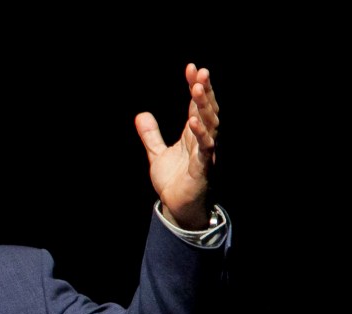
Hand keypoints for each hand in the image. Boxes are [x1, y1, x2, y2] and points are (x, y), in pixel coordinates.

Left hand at [135, 63, 219, 230]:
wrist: (177, 207)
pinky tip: (194, 121)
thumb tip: (141, 115)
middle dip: (205, 91)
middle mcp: (202, 140)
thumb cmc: (174, 181)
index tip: (192, 68)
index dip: (194, 87)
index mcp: (193, 135)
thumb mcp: (157, 154)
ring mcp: (205, 153)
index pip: (196, 105)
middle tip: (201, 72)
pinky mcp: (203, 168)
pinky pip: (205, 148)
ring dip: (205, 107)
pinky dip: (200, 134)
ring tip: (198, 89)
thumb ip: (151, 135)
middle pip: (207, 111)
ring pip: (210, 125)